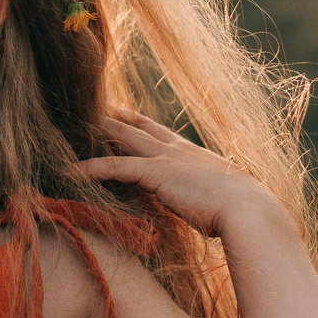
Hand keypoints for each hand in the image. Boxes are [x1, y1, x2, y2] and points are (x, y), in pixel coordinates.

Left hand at [75, 107, 289, 242]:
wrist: (250, 211)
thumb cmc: (243, 212)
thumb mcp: (225, 198)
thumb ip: (210, 196)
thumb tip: (211, 208)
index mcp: (192, 154)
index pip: (158, 131)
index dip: (137, 120)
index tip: (121, 112)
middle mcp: (176, 150)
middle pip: (136, 126)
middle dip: (112, 116)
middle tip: (90, 105)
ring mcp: (164, 159)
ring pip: (121, 137)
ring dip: (96, 132)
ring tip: (69, 127)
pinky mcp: (154, 174)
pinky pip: (113, 167)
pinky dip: (88, 168)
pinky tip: (67, 172)